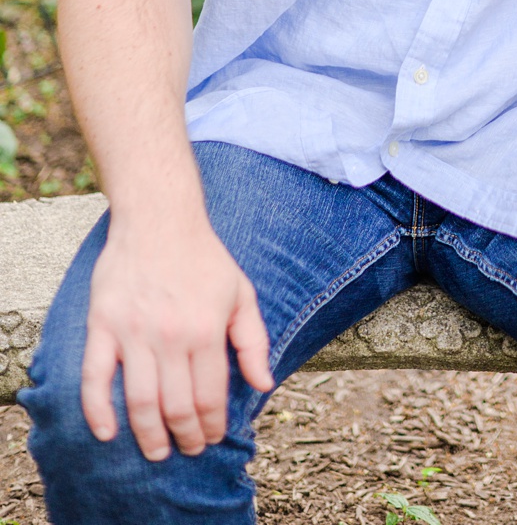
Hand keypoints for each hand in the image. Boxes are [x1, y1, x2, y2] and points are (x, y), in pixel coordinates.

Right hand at [81, 216, 272, 460]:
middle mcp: (170, 336)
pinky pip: (95, 378)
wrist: (159, 221)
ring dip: (148, 434)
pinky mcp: (101, 328)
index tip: (213, 438)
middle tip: (189, 449)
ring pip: (139, 401)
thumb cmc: (205, 259)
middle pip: (176, 405)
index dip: (212, 423)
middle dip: (185, 435)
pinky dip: (97, 411)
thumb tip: (264, 384)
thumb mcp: (242, 294)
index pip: (210, 394)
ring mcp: (133, 334)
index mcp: (207, 330)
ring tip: (157, 451)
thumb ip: (253, 341)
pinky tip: (107, 432)